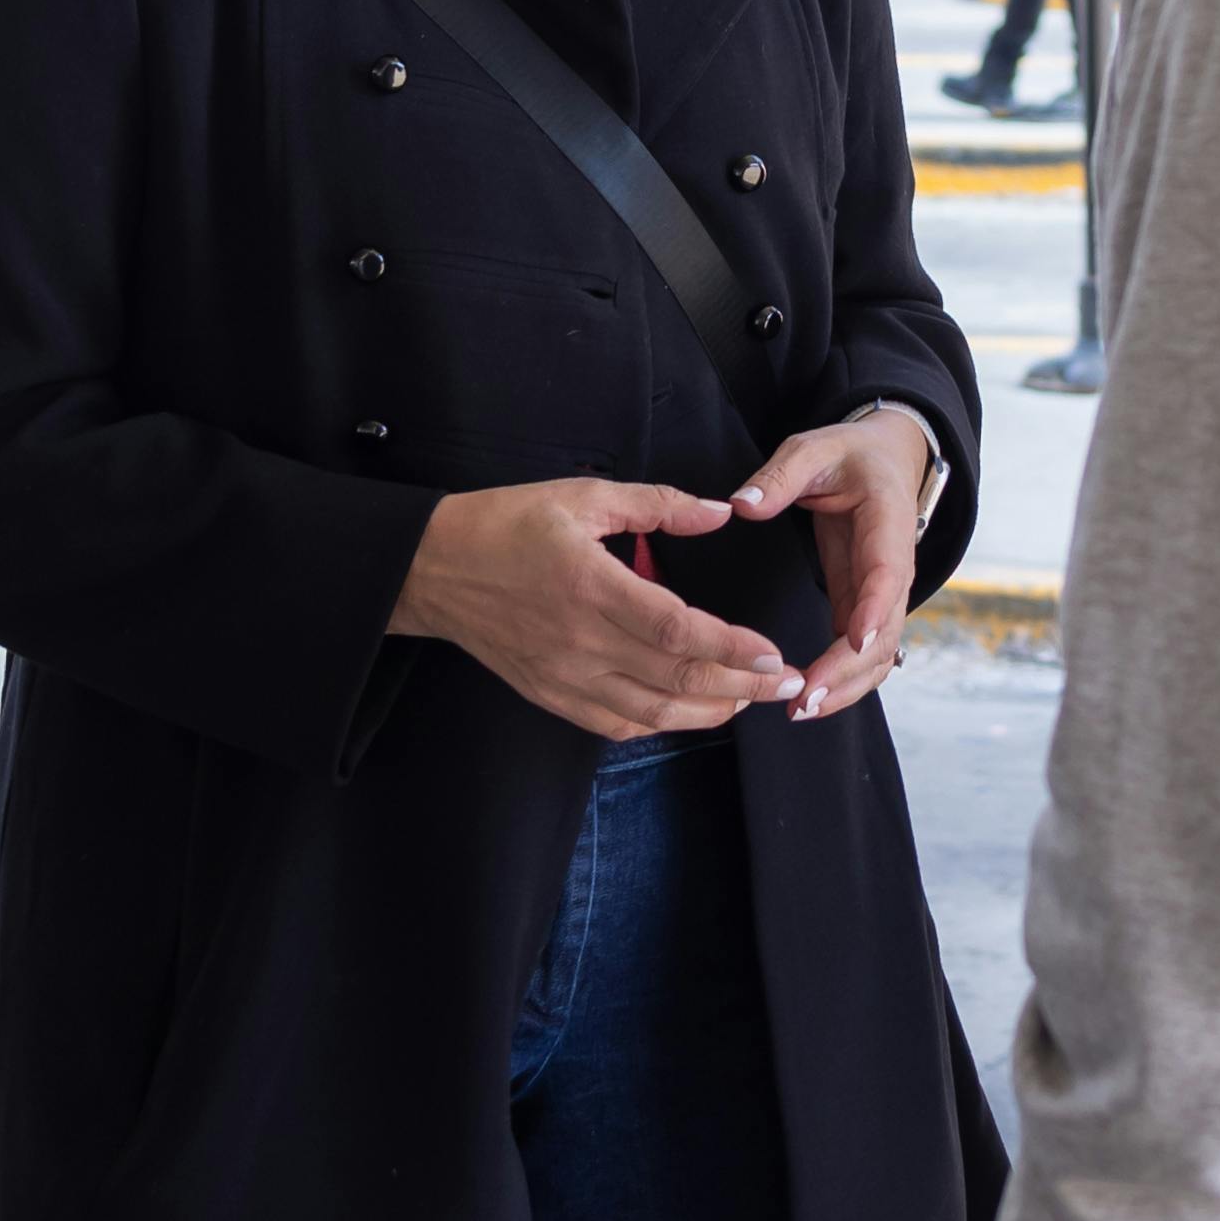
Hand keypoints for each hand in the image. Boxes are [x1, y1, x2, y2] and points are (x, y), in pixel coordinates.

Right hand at [390, 477, 795, 740]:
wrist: (433, 569)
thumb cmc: (506, 525)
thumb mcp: (582, 496)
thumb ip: (657, 504)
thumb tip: (719, 514)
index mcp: (592, 586)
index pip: (677, 630)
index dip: (732, 648)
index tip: (773, 654)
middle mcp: (581, 641)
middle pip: (677, 677)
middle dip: (742, 686)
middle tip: (786, 684)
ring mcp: (565, 676)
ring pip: (653, 711)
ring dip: (710, 711)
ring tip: (750, 699)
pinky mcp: (551, 694)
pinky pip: (616, 724)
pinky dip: (661, 722)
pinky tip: (689, 711)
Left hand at [725, 404, 940, 716]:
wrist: (886, 461)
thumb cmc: (850, 454)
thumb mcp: (813, 448)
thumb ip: (780, 475)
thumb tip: (742, 505)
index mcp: (888, 523)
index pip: (888, 572)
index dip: (876, 608)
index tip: (855, 640)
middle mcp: (894, 567)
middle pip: (886, 631)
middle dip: (849, 669)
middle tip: (806, 697)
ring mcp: (881, 594)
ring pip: (879, 654)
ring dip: (847, 686)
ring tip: (802, 710)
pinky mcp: (863, 606)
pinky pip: (862, 653)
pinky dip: (841, 680)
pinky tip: (808, 700)